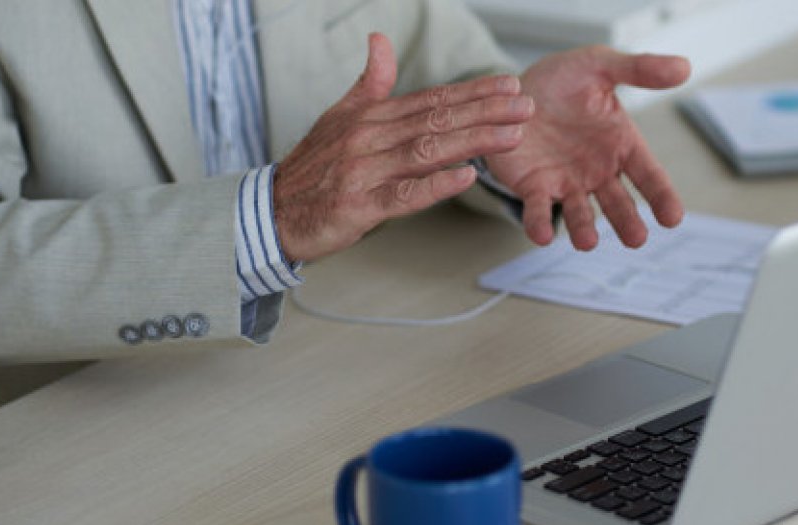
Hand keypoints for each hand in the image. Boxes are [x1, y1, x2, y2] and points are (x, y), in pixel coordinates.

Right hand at [273, 33, 534, 261]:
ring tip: (512, 134)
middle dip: (485, 111)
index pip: (430, 99)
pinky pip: (404, 194)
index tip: (508, 84)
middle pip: (436, 119)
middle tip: (525, 105)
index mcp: (370, 116)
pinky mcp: (360, 206)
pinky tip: (465, 177)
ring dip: (473, 141)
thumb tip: (380, 40)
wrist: (273, 212)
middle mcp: (369, 138)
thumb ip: (369, 83)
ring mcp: (365, 171)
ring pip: (427, 151)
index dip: (472, 91)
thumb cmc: (313, 168)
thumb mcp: (338, 117)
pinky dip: (436, 185)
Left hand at [485, 46, 689, 250]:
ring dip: (584, 229)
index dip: (661, 197)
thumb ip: (639, 69)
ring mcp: (566, 183)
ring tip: (588, 242)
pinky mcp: (533, 188)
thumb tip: (685, 67)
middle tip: (636, 238)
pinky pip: (538, 210)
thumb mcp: (600, 65)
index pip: (649, 175)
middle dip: (626, 221)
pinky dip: (539, 224)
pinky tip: (543, 236)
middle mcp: (598, 172)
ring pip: (579, 213)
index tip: (673, 218)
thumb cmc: (563, 79)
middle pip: (618, 203)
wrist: (513, 88)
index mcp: (621, 145)